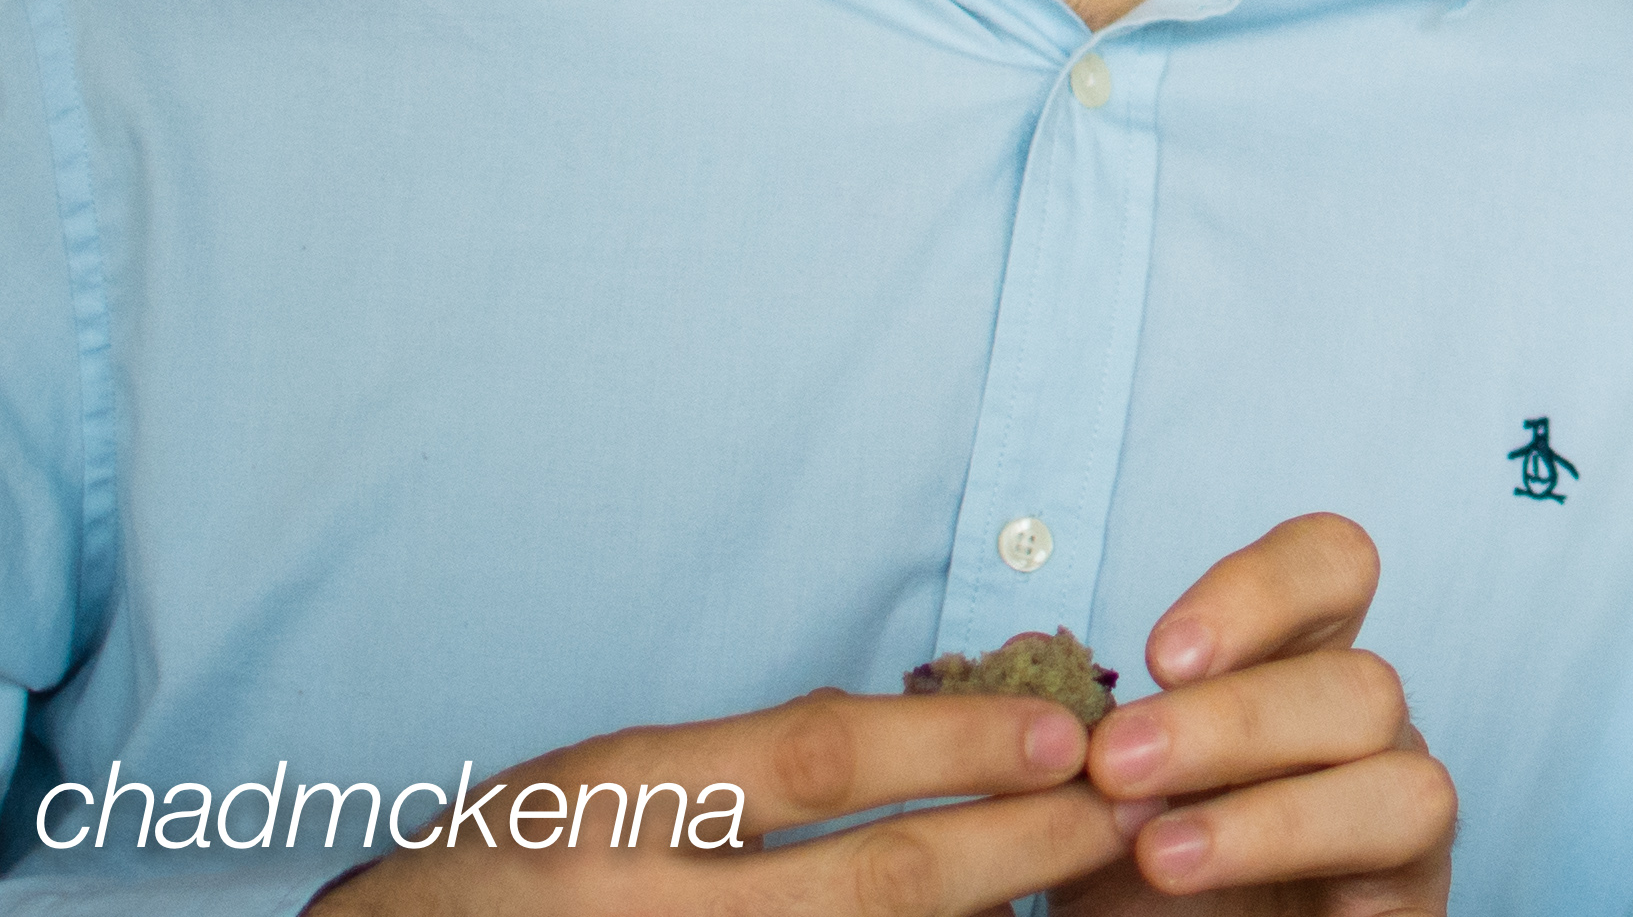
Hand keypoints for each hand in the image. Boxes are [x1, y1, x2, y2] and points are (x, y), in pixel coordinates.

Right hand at [316, 681, 1130, 916]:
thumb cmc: (508, 872)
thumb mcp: (606, 783)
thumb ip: (747, 772)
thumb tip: (939, 747)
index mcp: (621, 803)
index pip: (812, 759)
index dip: (950, 745)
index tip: (1063, 733)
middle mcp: (644, 904)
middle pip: (869, 887)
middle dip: (1013, 848)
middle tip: (1124, 815)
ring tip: (1085, 894)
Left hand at [1059, 515, 1450, 916]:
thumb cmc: (1142, 895)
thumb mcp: (1094, 811)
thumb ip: (1078, 737)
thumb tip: (1023, 656)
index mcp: (1297, 673)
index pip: (1330, 568)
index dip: (1262, 588)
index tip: (1159, 654)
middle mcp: (1361, 726)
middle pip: (1353, 666)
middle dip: (1230, 710)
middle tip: (1118, 760)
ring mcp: (1397, 797)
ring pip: (1380, 726)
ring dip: (1257, 767)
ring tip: (1152, 845)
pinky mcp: (1415, 876)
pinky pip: (1404, 817)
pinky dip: (1286, 831)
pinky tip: (1187, 863)